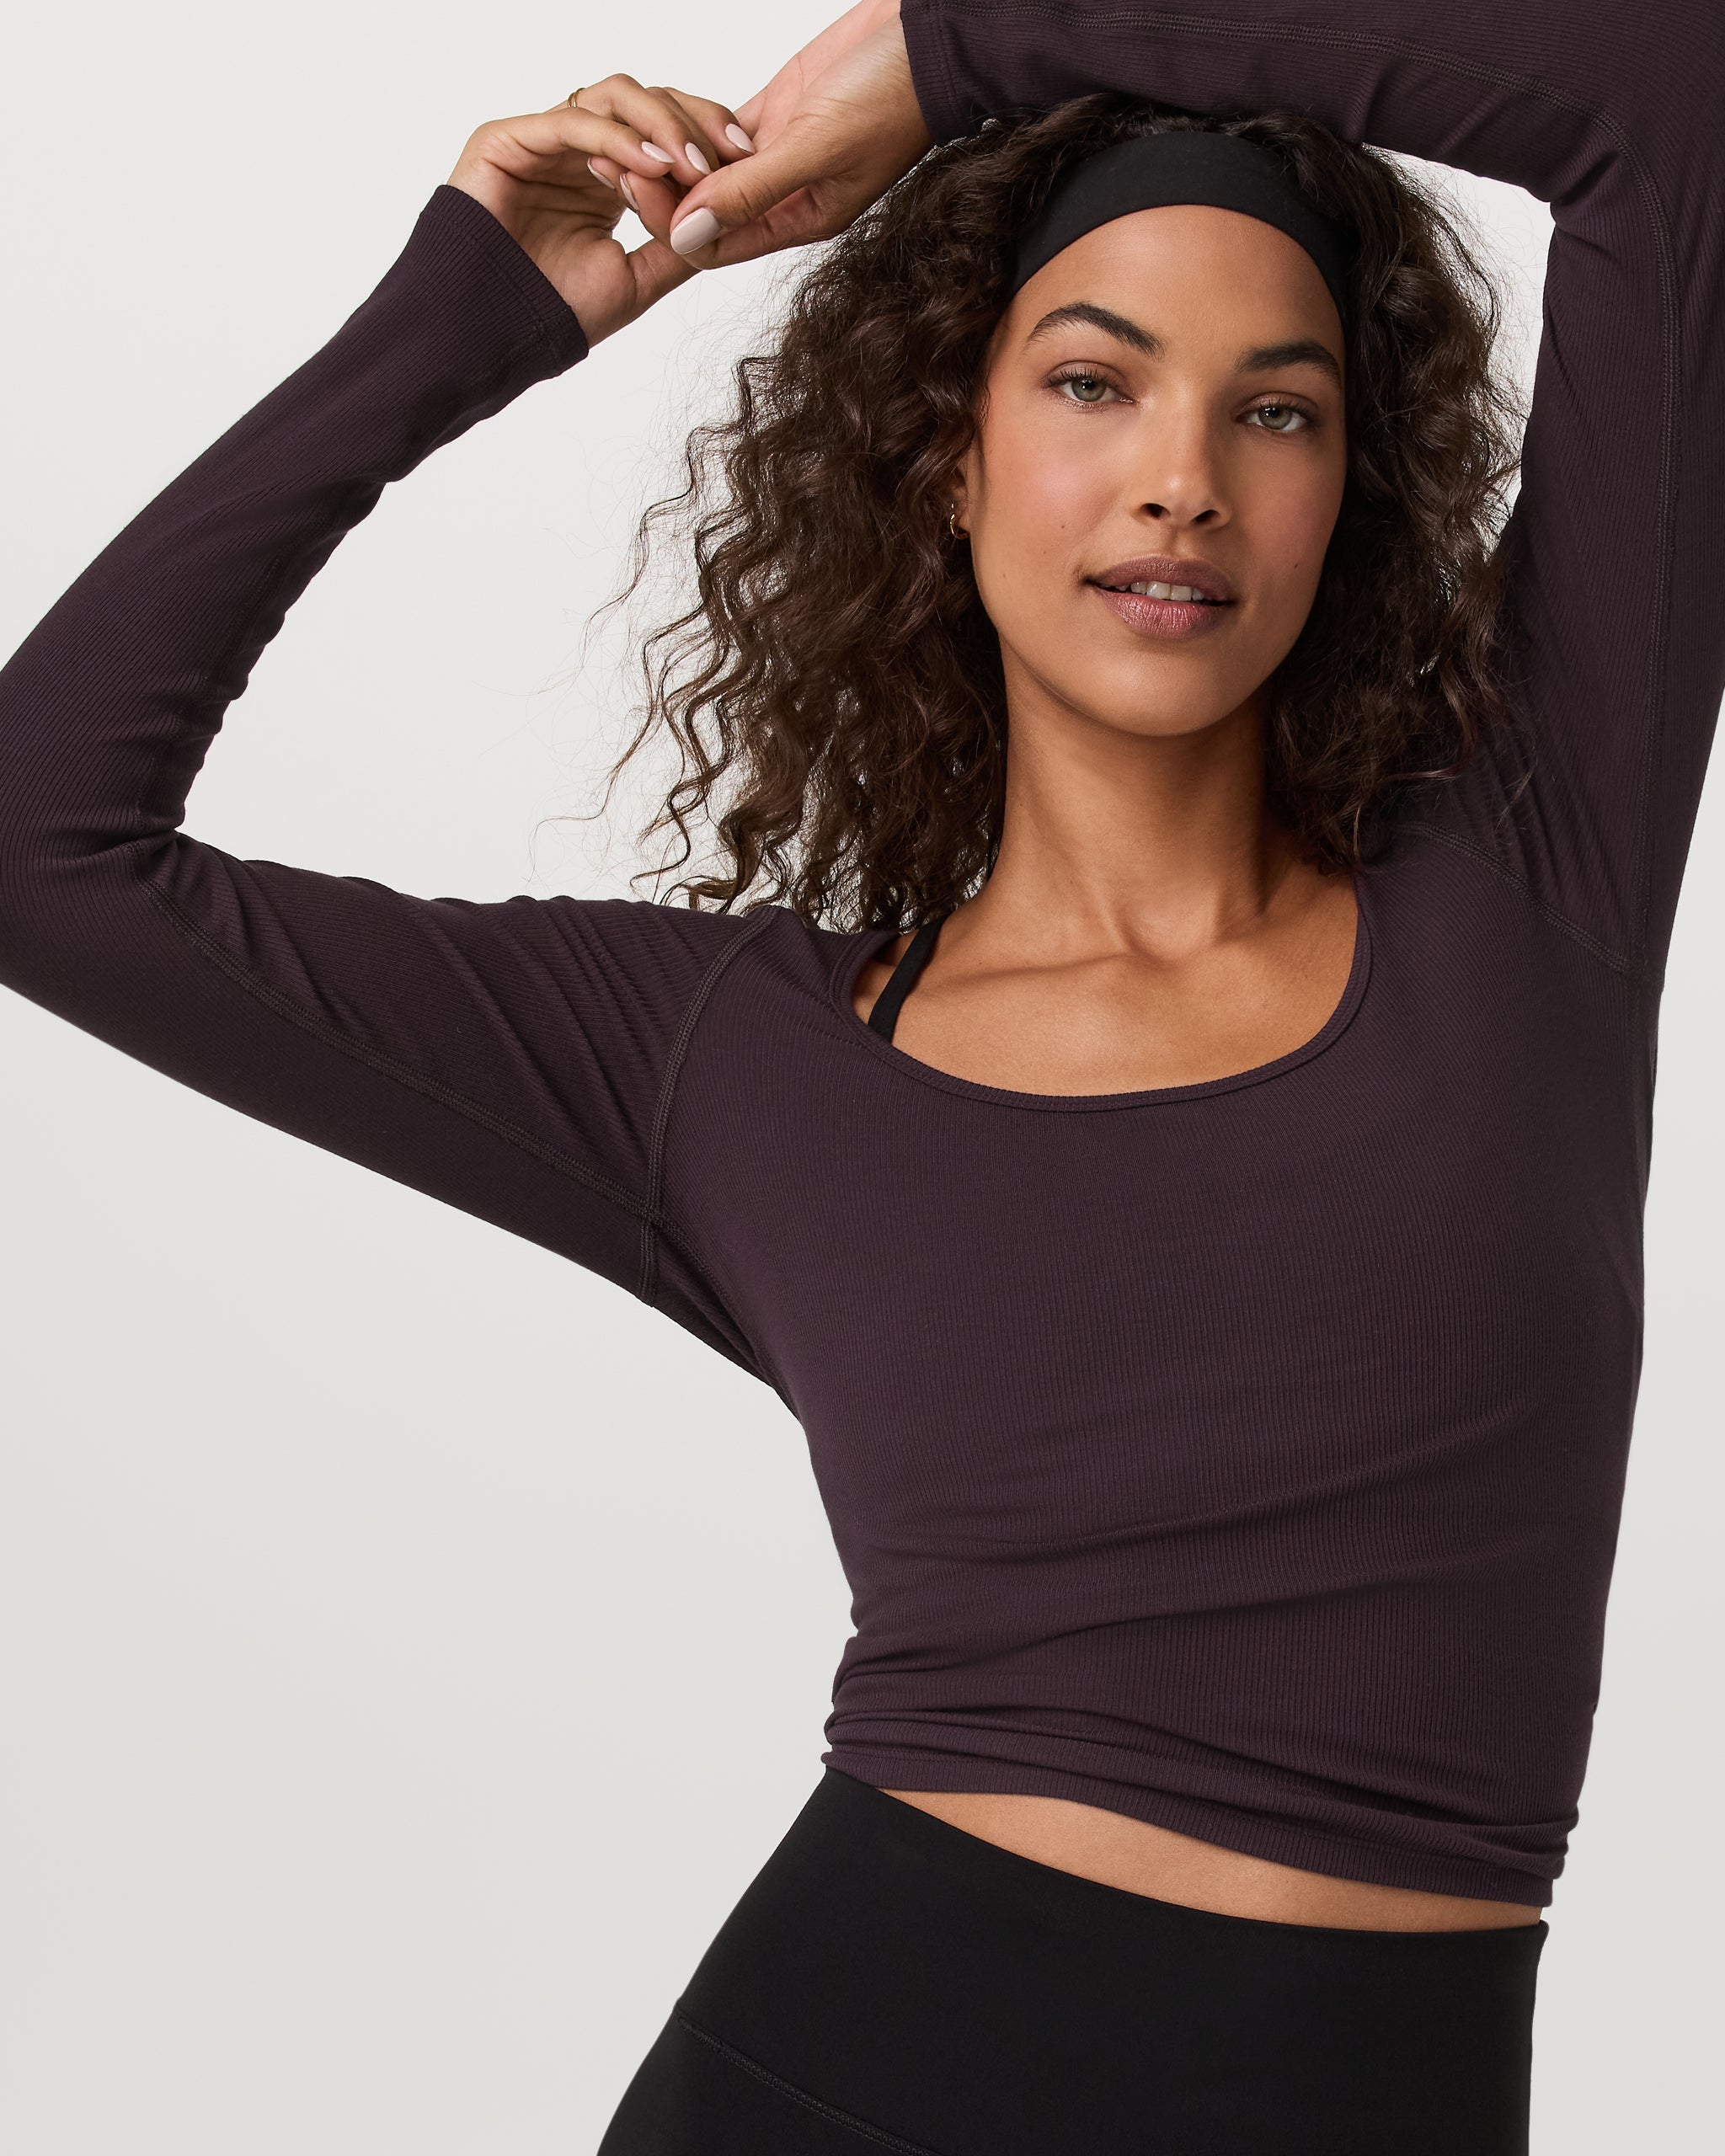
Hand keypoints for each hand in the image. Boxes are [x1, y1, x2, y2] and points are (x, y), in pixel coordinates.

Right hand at [447, 77, 755, 344]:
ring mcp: (542, 140)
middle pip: (645, 101)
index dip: (706, 134)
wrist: (493, 337)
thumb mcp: (638, 281)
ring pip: (612, 98)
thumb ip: (678, 245)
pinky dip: (617, 139)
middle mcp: (577, 151)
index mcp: (605, 178)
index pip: (662, 130)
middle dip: (692, 121)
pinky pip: (572, 122)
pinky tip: (652, 165)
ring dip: (660, 125)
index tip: (748, 161)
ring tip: (692, 164)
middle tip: (729, 154)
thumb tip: (729, 221)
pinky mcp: (508, 139)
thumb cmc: (554, 313)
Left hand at [660, 2, 932, 267]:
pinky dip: (691, 121)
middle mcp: (785, 196)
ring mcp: (779, 154)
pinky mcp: (776, 113)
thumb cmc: (891, 97)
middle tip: (615, 156)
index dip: (671, 223)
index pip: (717, 246)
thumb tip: (687, 234)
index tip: (634, 184)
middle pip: (705, 211)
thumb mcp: (818, 147)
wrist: (931, 41)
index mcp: (799, 221)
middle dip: (660, 191)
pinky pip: (719, 130)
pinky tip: (666, 108)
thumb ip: (752, 191)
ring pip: (708, 170)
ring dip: (671, 156)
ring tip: (633, 130)